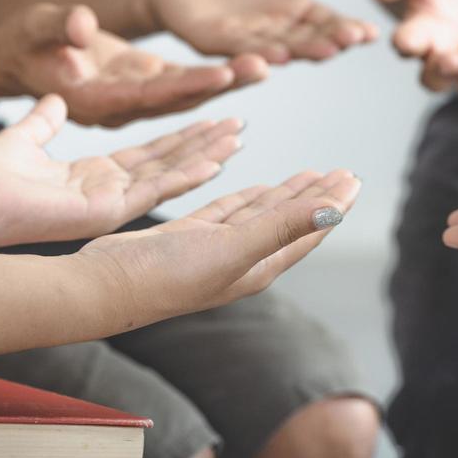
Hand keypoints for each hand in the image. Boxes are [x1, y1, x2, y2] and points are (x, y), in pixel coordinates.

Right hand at [0, 3, 266, 125]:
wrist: (19, 56)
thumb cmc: (23, 41)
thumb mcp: (34, 27)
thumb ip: (59, 26)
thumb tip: (84, 25)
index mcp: (92, 101)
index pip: (147, 96)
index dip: (186, 86)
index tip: (221, 73)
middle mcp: (118, 109)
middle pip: (176, 100)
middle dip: (219, 85)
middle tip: (261, 67)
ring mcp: (133, 100)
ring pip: (186, 95)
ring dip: (225, 82)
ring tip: (265, 65)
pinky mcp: (143, 86)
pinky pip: (183, 85)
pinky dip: (212, 78)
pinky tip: (245, 68)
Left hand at [0, 94, 245, 249]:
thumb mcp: (22, 137)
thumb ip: (43, 120)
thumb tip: (55, 98)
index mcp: (93, 176)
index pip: (149, 152)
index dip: (180, 134)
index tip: (211, 114)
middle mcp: (108, 191)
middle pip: (169, 163)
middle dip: (205, 143)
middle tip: (240, 125)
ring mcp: (110, 203)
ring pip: (170, 176)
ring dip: (205, 156)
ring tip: (237, 137)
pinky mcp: (105, 210)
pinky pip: (154, 191)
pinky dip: (185, 176)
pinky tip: (213, 162)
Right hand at [74, 169, 361, 328]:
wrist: (105, 286)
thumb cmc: (166, 275)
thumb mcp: (231, 247)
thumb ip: (280, 226)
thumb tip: (331, 212)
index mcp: (259, 265)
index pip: (307, 229)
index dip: (332, 205)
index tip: (353, 180)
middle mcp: (243, 258)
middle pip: (291, 220)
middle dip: (318, 196)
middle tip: (343, 172)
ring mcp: (216, 248)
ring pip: (262, 214)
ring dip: (288, 194)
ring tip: (311, 175)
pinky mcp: (190, 237)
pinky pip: (230, 211)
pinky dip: (249, 197)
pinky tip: (260, 188)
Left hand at [148, 0, 381, 63]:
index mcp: (296, 12)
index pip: (329, 22)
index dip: (350, 28)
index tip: (372, 31)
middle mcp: (276, 32)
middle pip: (309, 39)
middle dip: (331, 40)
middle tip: (353, 38)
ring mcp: (246, 40)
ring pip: (279, 48)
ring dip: (302, 51)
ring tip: (325, 52)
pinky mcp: (213, 40)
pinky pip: (238, 48)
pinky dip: (257, 52)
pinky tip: (275, 55)